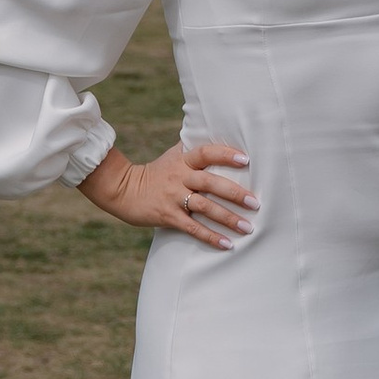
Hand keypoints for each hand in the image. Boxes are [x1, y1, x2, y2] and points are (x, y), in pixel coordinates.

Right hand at [80, 137, 256, 248]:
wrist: (123, 189)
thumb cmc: (156, 172)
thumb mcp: (173, 156)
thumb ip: (194, 150)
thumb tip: (220, 134)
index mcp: (182, 160)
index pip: (206, 152)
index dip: (225, 154)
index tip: (245, 159)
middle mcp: (179, 177)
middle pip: (210, 182)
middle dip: (234, 193)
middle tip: (255, 202)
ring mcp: (173, 197)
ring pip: (204, 207)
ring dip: (228, 218)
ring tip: (248, 227)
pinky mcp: (167, 216)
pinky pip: (192, 228)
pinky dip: (210, 237)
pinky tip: (227, 244)